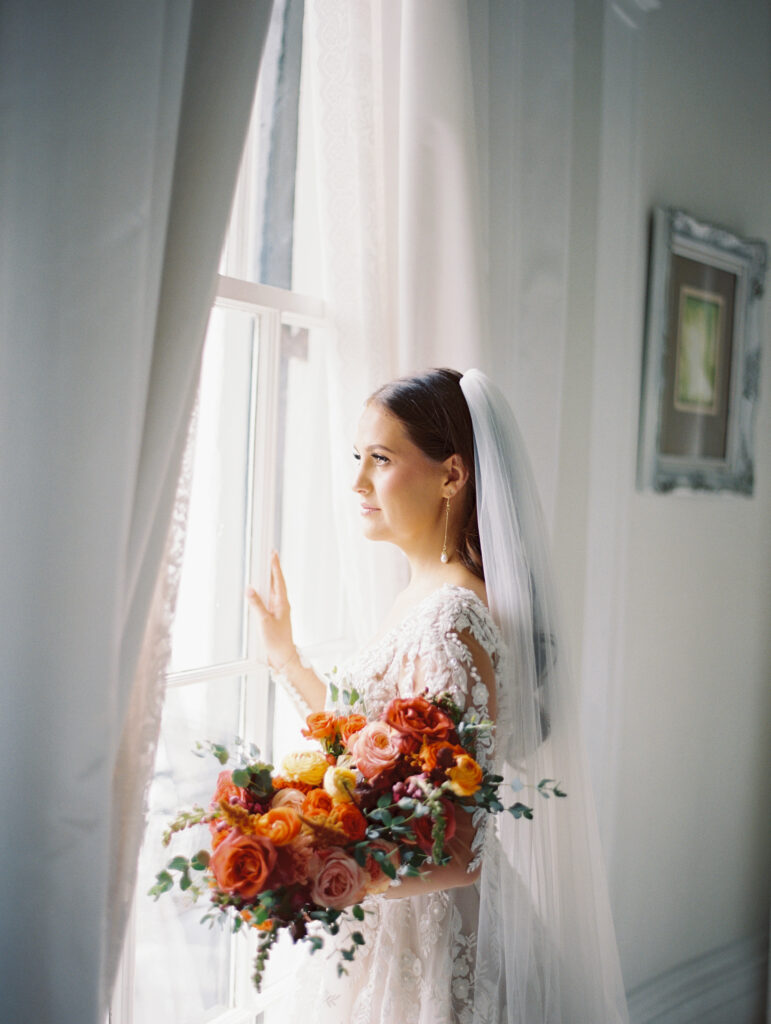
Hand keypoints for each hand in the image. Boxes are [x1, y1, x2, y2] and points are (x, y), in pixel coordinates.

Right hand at [247, 551, 296, 671]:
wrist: (283, 656)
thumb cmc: (277, 641)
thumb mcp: (264, 621)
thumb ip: (256, 605)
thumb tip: (250, 589)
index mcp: (283, 603)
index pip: (278, 580)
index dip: (275, 566)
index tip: (273, 554)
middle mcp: (281, 604)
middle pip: (276, 582)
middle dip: (272, 569)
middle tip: (269, 555)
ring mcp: (277, 610)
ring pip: (272, 590)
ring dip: (268, 579)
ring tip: (264, 567)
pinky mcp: (272, 616)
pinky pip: (268, 599)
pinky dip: (263, 592)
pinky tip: (259, 589)